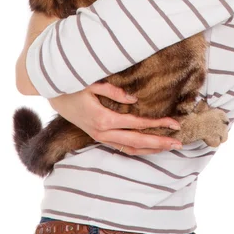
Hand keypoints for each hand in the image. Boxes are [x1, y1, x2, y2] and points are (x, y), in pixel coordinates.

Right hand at [48, 82, 182, 155]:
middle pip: (137, 141)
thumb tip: (134, 99)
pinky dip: (138, 149)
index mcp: (104, 119)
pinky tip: (150, 148)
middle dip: (160, 142)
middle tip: (179, 143)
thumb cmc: (74, 86)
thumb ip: (113, 90)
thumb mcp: (92, 83)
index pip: (137, 124)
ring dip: (151, 149)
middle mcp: (103, 133)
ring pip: (130, 148)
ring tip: (169, 147)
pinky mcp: (99, 137)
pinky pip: (122, 147)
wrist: (54, 96)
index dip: (157, 124)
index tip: (174, 124)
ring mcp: (101, 137)